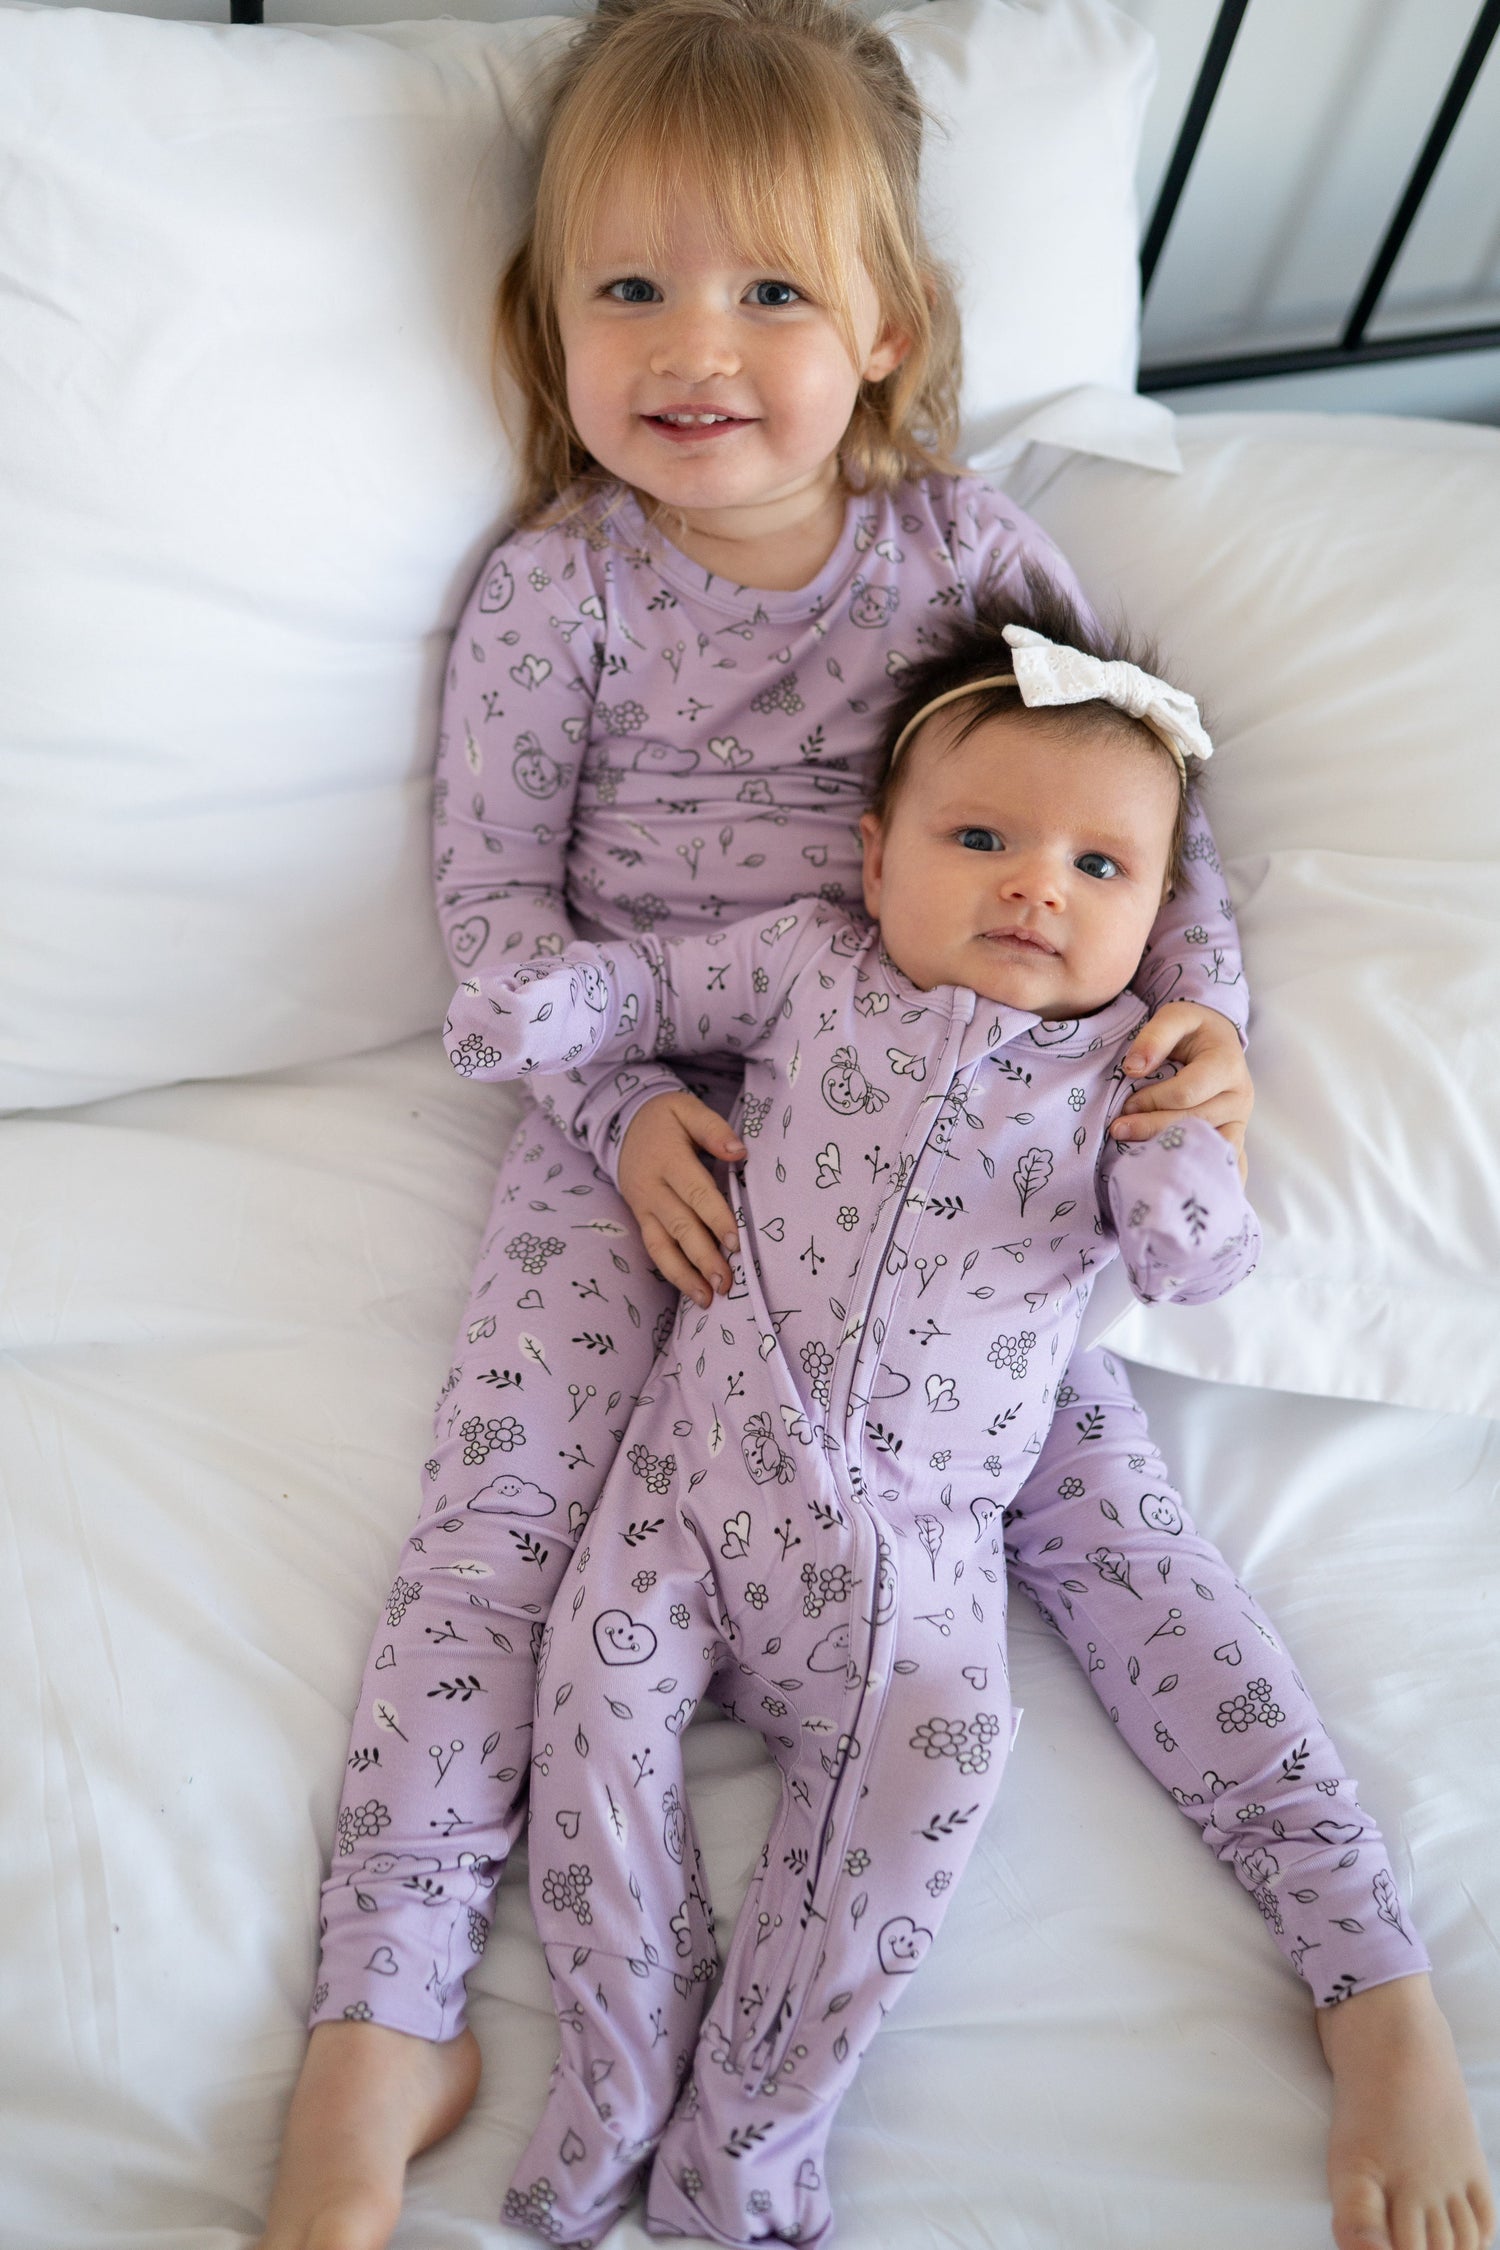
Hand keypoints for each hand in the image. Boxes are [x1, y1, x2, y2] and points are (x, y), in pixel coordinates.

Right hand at [617, 1090, 745, 1309]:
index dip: (716, 1218)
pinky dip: (673, 1273)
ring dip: (686, 1275)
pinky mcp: (641, 1219)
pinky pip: (655, 1250)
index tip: (735, 1242)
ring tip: (709, 1298)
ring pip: (662, 1246)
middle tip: (726, 1282)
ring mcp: (643, 1207)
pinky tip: (693, 1290)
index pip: (695, 1192)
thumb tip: (739, 1152)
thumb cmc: (664, 1118)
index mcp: (668, 1159)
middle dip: (703, 1256)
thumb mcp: (686, 1109)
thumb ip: (713, 1129)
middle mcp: (652, 1188)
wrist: (621, 1124)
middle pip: (680, 1226)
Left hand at [1109, 1001, 1253, 1182]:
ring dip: (1172, 1155)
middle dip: (1152, 1129)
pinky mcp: (1234, 1138)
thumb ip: (1154, 1036)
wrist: (1219, 1041)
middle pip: (1194, 1122)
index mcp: (1228, 1064)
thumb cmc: (1193, 1029)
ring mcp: (1239, 1122)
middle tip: (1117, 1130)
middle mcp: (1240, 1097)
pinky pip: (1226, 1164)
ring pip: (1208, 1149)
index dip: (1153, 1100)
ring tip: (1138, 1159)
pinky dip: (1205, 1176)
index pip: (1187, 1092)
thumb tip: (1133, 1068)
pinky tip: (1181, 1188)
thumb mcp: (1175, 1016)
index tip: (1125, 1104)